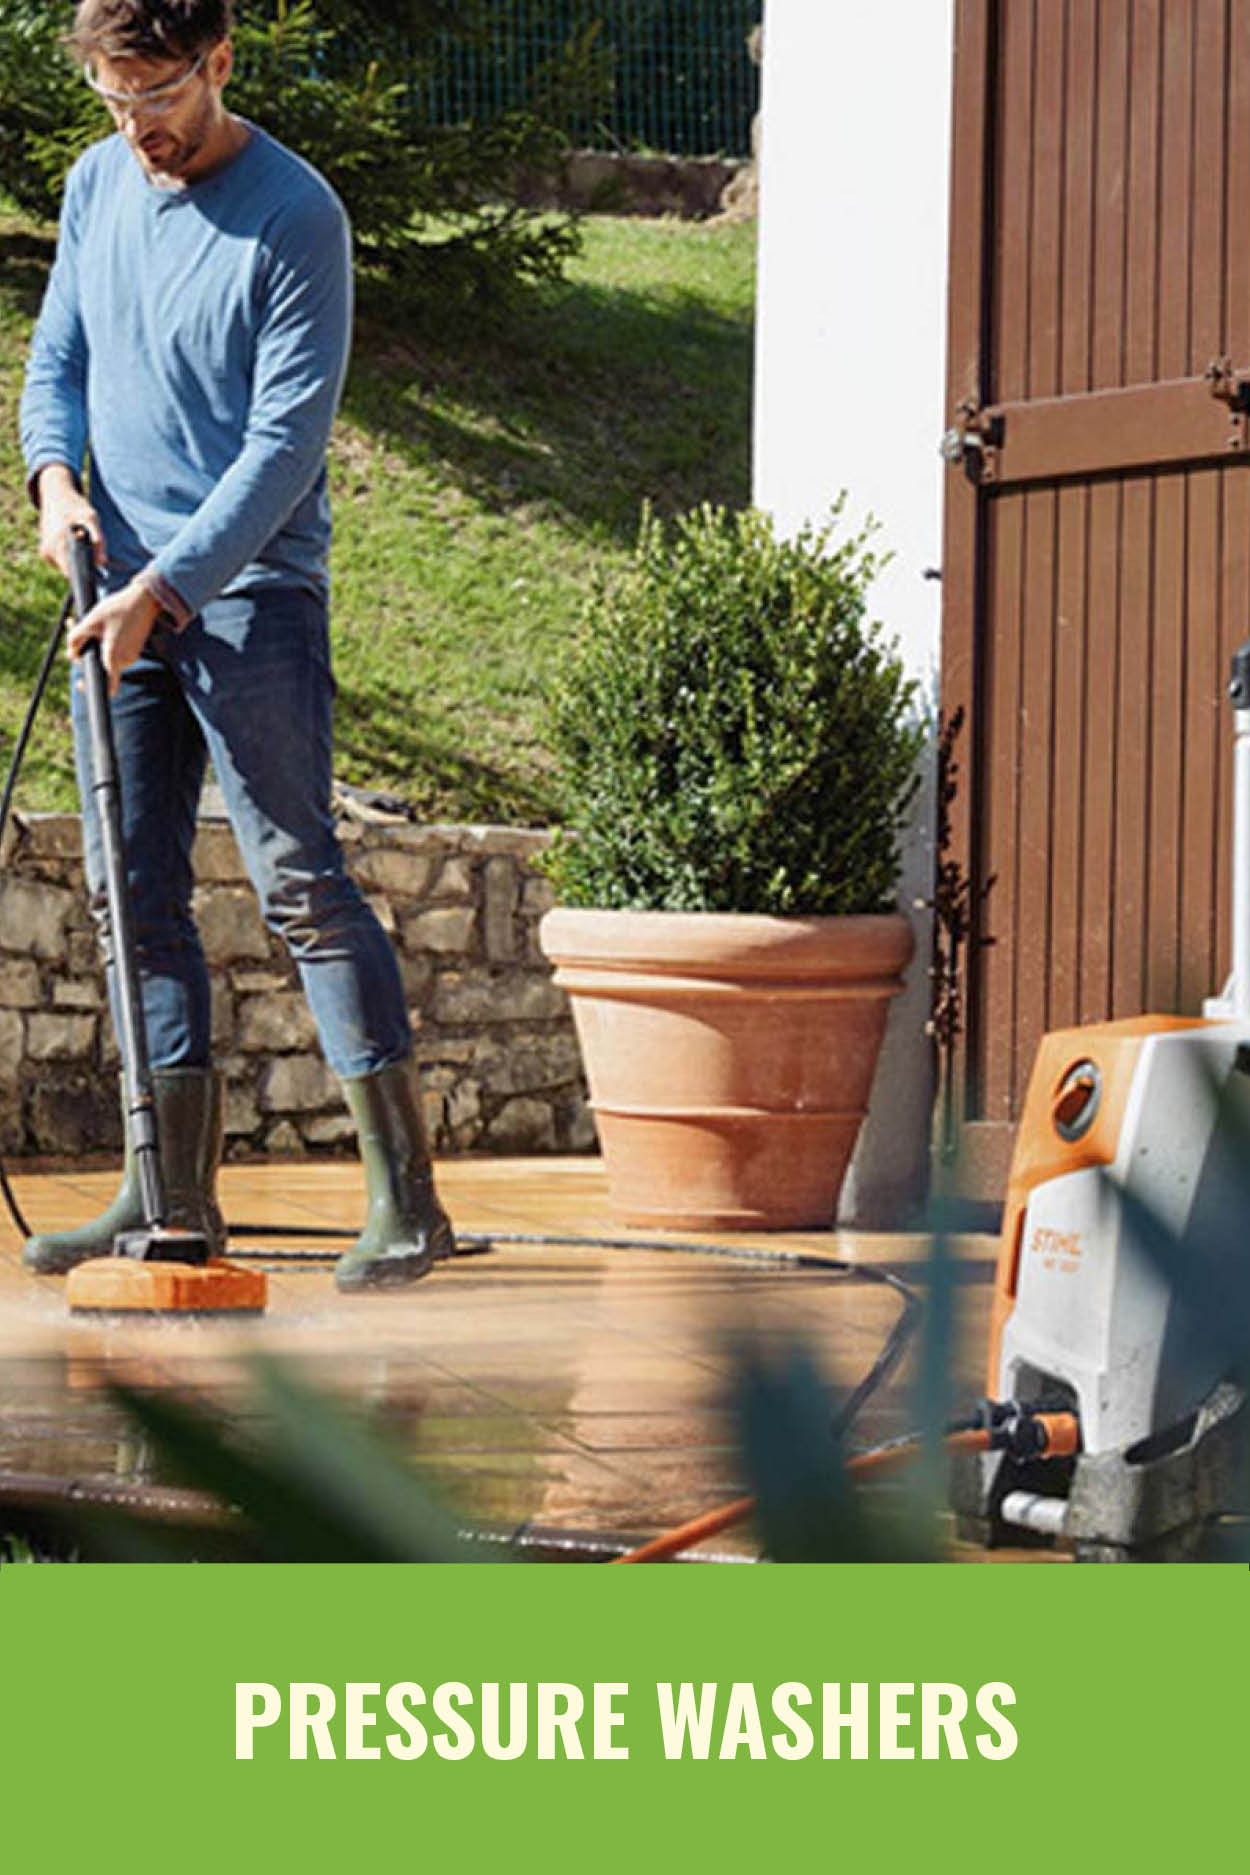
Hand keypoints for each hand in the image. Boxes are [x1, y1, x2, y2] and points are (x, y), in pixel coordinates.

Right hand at [36, 464, 106, 579]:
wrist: (56, 496)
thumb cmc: (76, 506)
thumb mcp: (91, 518)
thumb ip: (99, 540)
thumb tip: (101, 563)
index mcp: (59, 541)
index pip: (72, 571)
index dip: (85, 575)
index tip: (95, 574)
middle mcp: (49, 548)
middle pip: (69, 571)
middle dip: (81, 567)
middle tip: (90, 553)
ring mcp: (45, 550)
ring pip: (64, 567)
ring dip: (75, 561)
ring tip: (79, 544)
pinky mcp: (44, 551)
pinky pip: (60, 562)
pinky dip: (68, 557)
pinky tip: (72, 544)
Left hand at [67, 581, 160, 696]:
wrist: (144, 599)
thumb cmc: (117, 609)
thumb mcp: (90, 621)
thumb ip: (75, 639)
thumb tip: (70, 654)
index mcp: (114, 658)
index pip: (105, 686)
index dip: (92, 687)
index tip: (81, 683)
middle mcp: (125, 661)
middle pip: (101, 666)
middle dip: (85, 652)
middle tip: (74, 631)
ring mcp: (131, 655)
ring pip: (106, 656)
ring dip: (93, 644)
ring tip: (83, 623)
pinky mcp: (133, 648)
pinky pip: (115, 650)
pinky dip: (105, 641)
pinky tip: (98, 624)